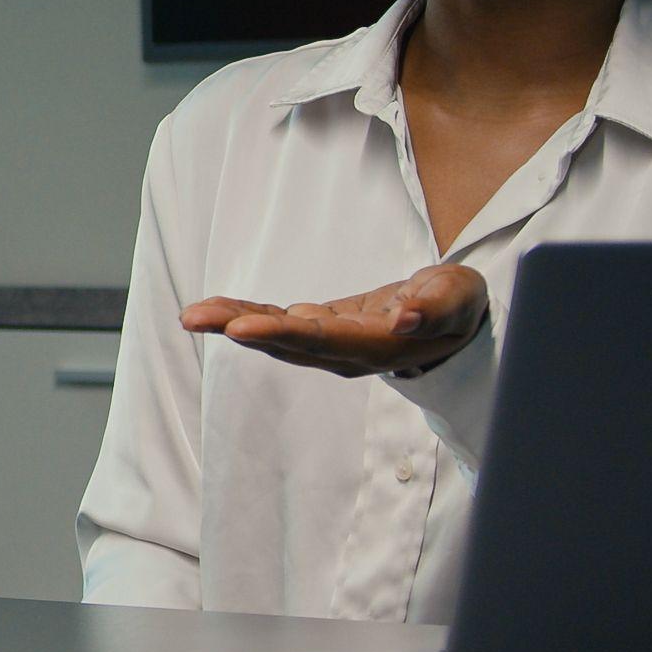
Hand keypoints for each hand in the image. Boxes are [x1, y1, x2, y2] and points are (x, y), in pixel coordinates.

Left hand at [183, 263, 487, 377]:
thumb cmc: (457, 304)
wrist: (453, 318)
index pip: (323, 341)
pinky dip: (245, 315)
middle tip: (195, 318)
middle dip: (239, 328)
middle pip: (287, 342)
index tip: (242, 328)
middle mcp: (347, 353)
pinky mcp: (322, 329)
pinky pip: (277, 324)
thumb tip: (408, 317)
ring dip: (233, 324)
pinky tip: (214, 311)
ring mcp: (331, 344)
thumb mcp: (459, 298)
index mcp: (378, 346)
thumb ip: (437, 308)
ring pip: (276, 336)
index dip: (281, 334)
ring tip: (192, 315)